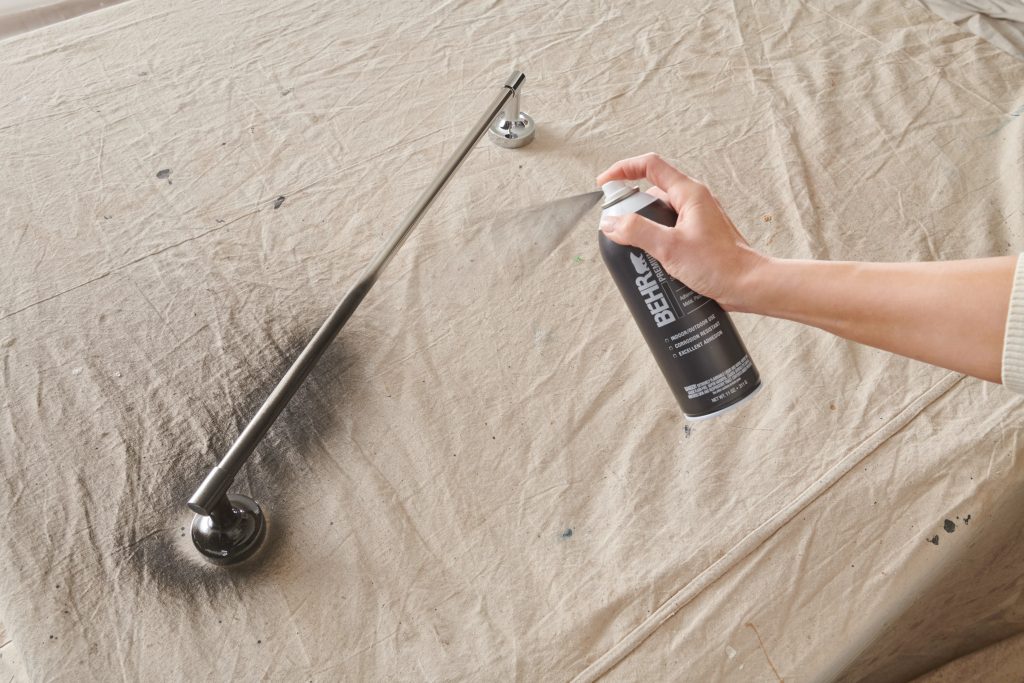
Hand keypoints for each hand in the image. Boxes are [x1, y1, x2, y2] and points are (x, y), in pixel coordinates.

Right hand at [597, 153, 767, 310]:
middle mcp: (694, 200)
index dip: (623, 170)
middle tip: (619, 229)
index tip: (605, 185)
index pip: (650, 166)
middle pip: (652, 192)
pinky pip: (670, 229)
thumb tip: (611, 222)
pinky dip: (656, 239)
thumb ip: (637, 231)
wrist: (749, 286)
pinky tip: (652, 260)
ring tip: (636, 250)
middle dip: (631, 208)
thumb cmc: (719, 265)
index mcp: (689, 193)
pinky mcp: (698, 236)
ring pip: (660, 214)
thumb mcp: (670, 248)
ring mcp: (697, 218)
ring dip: (643, 228)